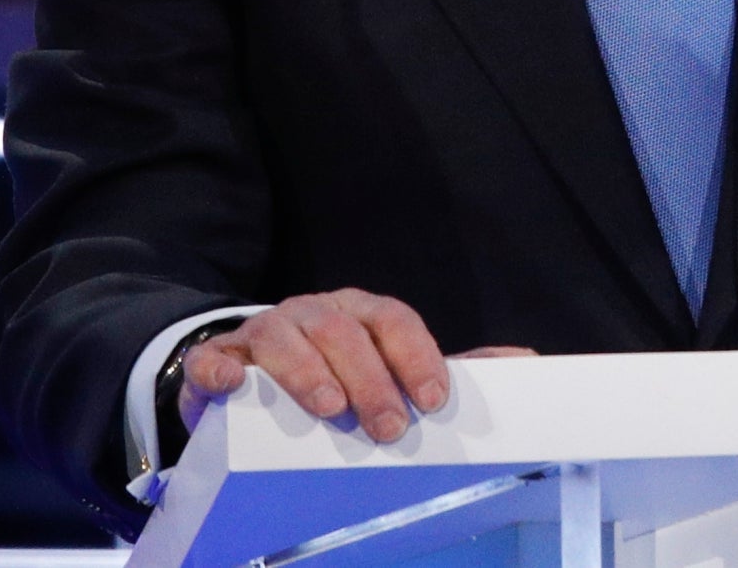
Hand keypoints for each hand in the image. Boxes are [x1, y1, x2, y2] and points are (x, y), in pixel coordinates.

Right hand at [177, 288, 534, 440]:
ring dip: (307, 371)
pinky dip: (219, 370)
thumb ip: (446, 368)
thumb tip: (523, 361)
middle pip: (343, 332)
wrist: (253, 375)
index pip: (393, 319)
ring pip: (284, 336)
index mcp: (360, 313)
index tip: (434, 397)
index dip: (415, 355)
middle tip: (388, 426)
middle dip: (370, 378)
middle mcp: (314, 312)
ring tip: (330, 408)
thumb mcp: (390, 368)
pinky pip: (214, 358)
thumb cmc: (336, 371)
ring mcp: (264, 331)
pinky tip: (230, 386)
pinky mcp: (220, 359)